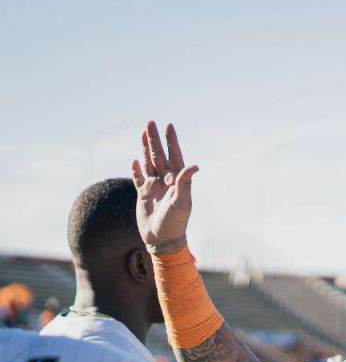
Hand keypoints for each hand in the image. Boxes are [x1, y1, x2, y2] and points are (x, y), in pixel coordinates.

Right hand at [130, 121, 198, 253]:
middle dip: (155, 140)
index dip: (172, 141)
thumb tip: (194, 165)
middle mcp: (166, 181)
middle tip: (150, 123)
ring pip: (149, 163)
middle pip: (159, 156)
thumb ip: (185, 183)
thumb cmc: (175, 222)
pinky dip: (136, 170)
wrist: (162, 239)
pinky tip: (135, 160)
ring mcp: (154, 187)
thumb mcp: (182, 202)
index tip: (169, 126)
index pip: (174, 156)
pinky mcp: (144, 195)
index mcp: (177, 181)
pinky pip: (139, 179)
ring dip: (146, 149)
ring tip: (143, 134)